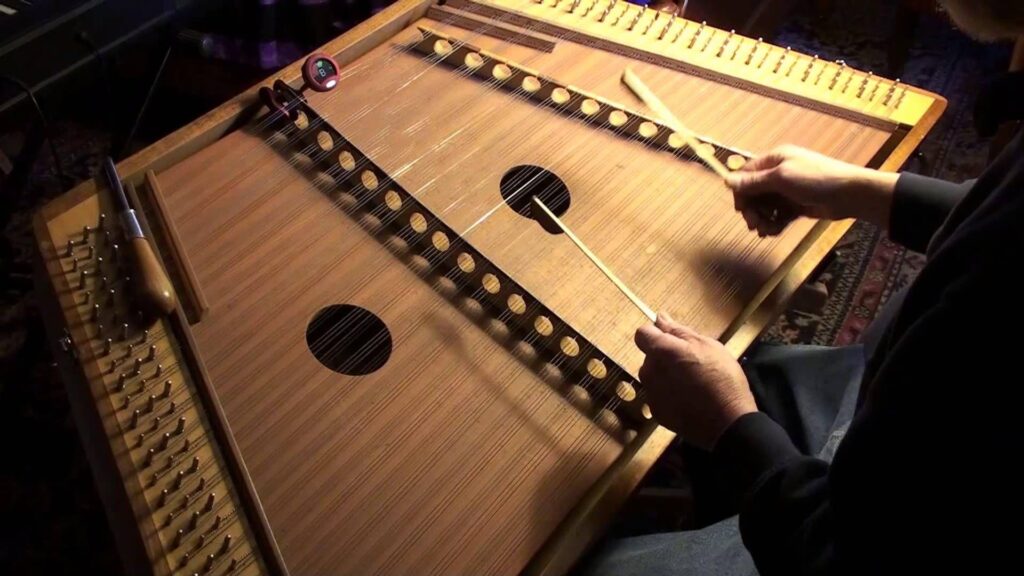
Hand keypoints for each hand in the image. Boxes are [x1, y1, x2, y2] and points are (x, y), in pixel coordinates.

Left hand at [634, 313, 756, 449]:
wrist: (727, 422)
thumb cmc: (722, 379)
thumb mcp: (707, 346)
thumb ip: (679, 331)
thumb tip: (660, 318)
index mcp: (661, 352)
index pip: (642, 333)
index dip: (656, 333)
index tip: (673, 339)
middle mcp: (650, 372)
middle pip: (650, 357)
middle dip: (665, 356)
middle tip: (692, 363)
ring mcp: (652, 394)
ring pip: (654, 376)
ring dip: (667, 376)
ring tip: (693, 383)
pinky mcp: (657, 412)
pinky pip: (659, 396)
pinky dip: (670, 395)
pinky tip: (690, 400)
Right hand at [725, 145, 898, 236]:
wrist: (850, 194)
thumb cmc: (815, 179)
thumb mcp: (781, 178)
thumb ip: (753, 181)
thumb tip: (726, 180)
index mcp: (775, 160)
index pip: (747, 174)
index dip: (741, 192)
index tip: (741, 209)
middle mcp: (779, 173)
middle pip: (754, 193)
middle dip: (753, 210)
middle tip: (754, 224)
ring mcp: (788, 190)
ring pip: (765, 206)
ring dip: (763, 219)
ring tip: (767, 231)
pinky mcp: (796, 206)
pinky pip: (778, 215)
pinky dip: (774, 224)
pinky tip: (775, 232)